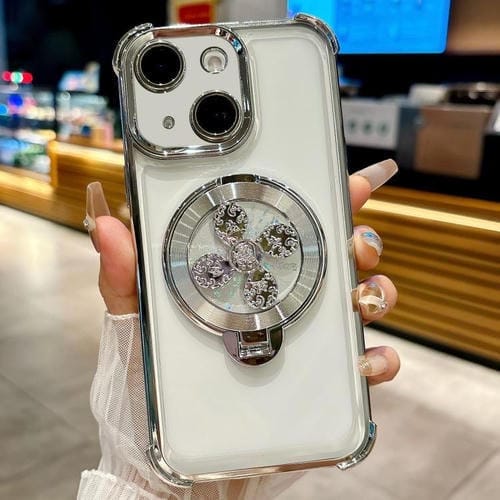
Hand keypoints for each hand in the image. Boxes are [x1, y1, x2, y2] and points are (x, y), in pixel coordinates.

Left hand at [85, 159, 399, 384]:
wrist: (161, 457)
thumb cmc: (150, 383)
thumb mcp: (138, 321)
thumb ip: (126, 276)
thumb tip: (110, 228)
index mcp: (251, 276)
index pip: (295, 228)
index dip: (328, 199)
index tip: (350, 181)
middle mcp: (286, 302)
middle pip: (342, 259)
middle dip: (363, 242)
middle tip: (355, 244)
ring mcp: (307, 341)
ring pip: (364, 305)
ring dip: (379, 294)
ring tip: (363, 300)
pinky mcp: (320, 384)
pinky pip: (364, 367)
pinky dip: (379, 360)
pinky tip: (364, 362)